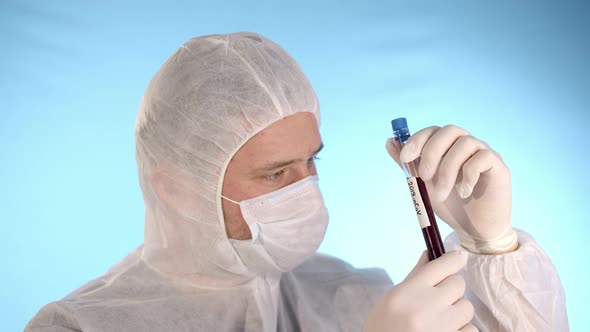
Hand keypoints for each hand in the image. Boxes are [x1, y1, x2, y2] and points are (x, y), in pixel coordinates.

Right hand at [363, 250, 477, 331]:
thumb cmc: (383, 328)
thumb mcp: (390, 301)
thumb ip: (414, 277)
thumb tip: (431, 254)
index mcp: (409, 292)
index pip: (442, 265)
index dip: (453, 259)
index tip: (458, 258)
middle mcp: (427, 307)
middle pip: (458, 284)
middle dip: (451, 289)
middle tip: (438, 300)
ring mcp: (443, 328)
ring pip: (466, 307)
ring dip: (456, 312)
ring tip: (438, 321)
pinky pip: (471, 330)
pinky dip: (460, 331)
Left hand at [386, 125, 515, 251]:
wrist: (474, 230)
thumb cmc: (450, 205)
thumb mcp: (423, 185)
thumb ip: (409, 165)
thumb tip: (389, 141)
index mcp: (448, 147)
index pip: (433, 130)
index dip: (417, 139)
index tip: (405, 158)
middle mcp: (466, 145)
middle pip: (449, 130)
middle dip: (431, 152)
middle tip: (424, 177)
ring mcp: (484, 153)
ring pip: (465, 144)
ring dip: (447, 170)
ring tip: (441, 193)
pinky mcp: (499, 166)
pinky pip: (483, 157)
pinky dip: (468, 175)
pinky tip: (463, 193)